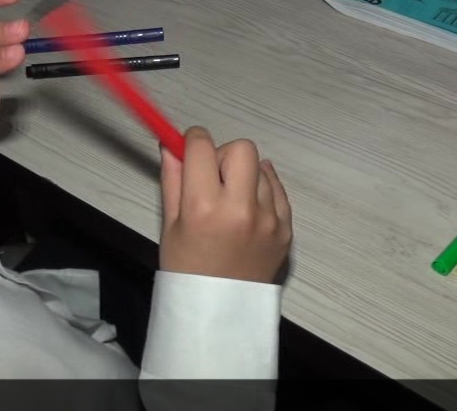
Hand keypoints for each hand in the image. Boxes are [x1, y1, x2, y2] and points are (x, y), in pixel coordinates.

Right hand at [159, 126, 292, 283]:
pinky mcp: (286, 228)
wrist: (221, 314)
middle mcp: (241, 209)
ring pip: (261, 168)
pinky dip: (263, 191)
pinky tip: (249, 208)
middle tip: (213, 178)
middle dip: (224, 155)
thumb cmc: (189, 271)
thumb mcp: (170, 225)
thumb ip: (172, 179)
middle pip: (241, 148)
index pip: (202, 146)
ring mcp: (269, 219)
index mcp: (204, 207)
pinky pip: (278, 190)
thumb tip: (170, 145)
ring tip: (230, 203)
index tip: (191, 147)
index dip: (194, 142)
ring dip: (244, 176)